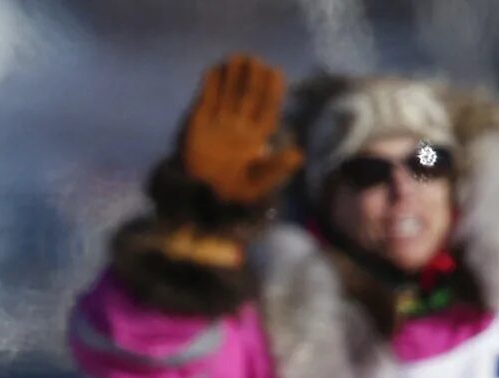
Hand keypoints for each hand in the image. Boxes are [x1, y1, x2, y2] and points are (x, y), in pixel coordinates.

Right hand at [177, 54, 299, 206]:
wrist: (199, 198)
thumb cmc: (231, 193)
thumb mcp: (256, 185)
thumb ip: (275, 169)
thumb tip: (298, 155)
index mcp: (257, 136)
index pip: (267, 107)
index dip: (272, 90)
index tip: (275, 72)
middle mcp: (240, 124)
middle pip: (249, 95)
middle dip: (252, 76)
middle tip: (254, 60)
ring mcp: (219, 121)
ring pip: (229, 92)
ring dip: (232, 75)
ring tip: (235, 58)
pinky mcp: (199, 121)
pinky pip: (206, 98)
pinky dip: (209, 85)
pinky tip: (213, 70)